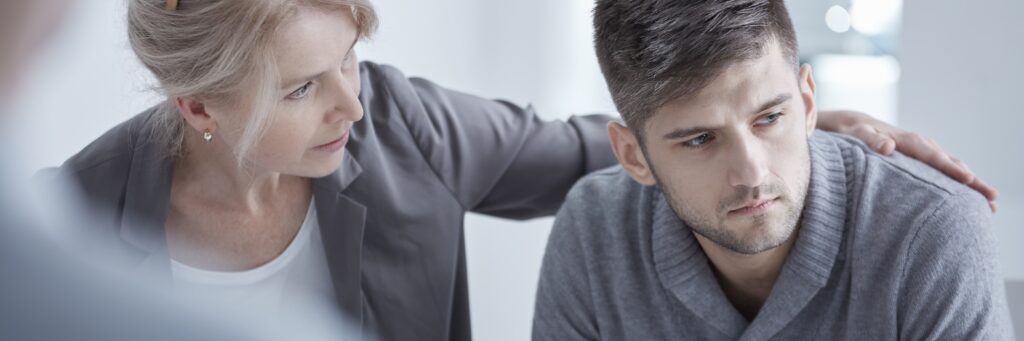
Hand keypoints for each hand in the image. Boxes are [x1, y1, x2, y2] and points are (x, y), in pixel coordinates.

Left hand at [817, 110, 997, 211]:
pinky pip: (939, 169)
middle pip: (948, 162)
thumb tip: (887, 145)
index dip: (949, 168)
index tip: (968, 180)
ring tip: (988, 204)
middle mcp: (916, 144)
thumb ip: (868, 138)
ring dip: (968, 182)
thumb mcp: (852, 133)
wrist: (845, 123)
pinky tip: (964, 196)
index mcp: (904, 139)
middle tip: (992, 199)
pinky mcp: (914, 159)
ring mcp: (917, 151)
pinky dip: (954, 179)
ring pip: (948, 165)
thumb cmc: (847, 131)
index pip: (931, 155)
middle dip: (971, 180)